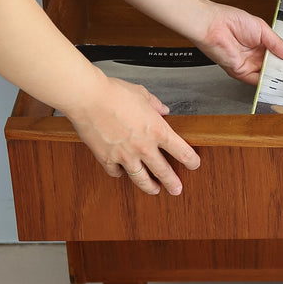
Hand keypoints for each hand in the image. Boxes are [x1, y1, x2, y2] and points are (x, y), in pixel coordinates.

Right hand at [64, 73, 200, 196]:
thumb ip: (155, 105)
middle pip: (163, 171)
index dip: (191, 160)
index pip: (181, 151)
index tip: (194, 164)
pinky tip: (122, 173)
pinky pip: (116, 172)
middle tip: (177, 189)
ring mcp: (125, 156)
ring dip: (149, 186)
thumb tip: (162, 110)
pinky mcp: (106, 159)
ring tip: (154, 190)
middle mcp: (143, 147)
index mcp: (157, 130)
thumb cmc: (114, 93)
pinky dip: (120, 173)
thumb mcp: (142, 94)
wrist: (88, 98)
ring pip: (141, 178)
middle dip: (172, 182)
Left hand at [194, 1, 282, 84]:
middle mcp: (255, 55)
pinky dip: (266, 83)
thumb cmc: (231, 20)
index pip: (278, 54)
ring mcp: (248, 64)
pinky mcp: (241, 72)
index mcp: (261, 43)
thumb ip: (278, 44)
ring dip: (278, 77)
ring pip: (267, 75)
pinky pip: (256, 81)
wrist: (213, 26)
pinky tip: (277, 80)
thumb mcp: (262, 29)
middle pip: (274, 66)